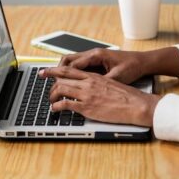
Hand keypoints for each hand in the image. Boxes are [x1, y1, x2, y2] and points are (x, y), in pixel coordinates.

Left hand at [39, 66, 160, 126]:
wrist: (136, 104)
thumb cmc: (127, 96)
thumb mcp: (111, 83)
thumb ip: (98, 83)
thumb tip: (90, 86)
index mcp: (94, 76)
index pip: (70, 70)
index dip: (55, 70)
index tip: (47, 71)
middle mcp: (88, 83)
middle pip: (62, 77)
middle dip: (49, 79)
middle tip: (43, 81)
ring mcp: (87, 94)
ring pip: (61, 89)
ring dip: (52, 95)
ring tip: (50, 100)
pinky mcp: (87, 107)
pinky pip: (66, 104)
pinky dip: (57, 106)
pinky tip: (55, 109)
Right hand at [59, 48, 146, 83]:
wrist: (143, 61)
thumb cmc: (132, 67)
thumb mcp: (117, 77)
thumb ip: (102, 83)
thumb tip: (89, 91)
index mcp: (96, 56)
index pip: (72, 64)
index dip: (61, 73)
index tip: (53, 81)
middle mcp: (93, 54)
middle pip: (68, 59)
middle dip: (56, 69)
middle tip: (45, 76)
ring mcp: (94, 56)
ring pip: (72, 61)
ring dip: (63, 69)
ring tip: (54, 79)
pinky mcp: (96, 61)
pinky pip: (79, 64)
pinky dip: (71, 71)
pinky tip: (68, 79)